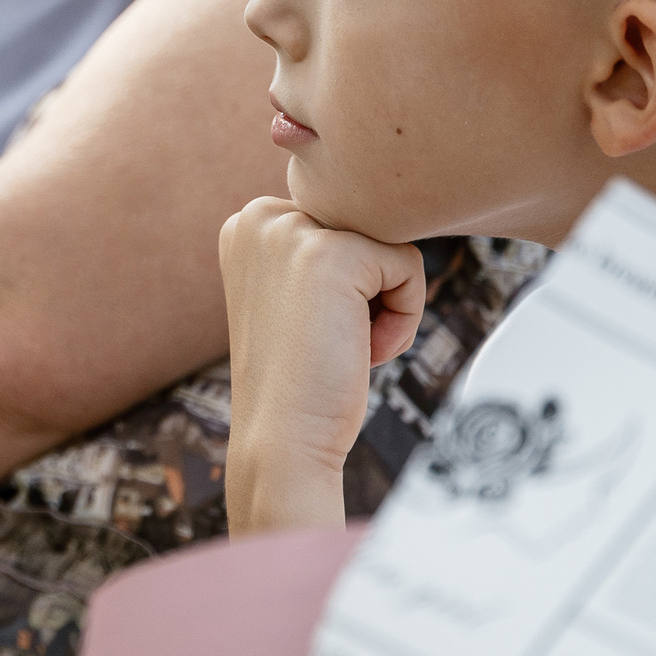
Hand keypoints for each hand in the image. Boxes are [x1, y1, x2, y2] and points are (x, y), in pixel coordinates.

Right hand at [219, 196, 426, 535]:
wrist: (281, 441)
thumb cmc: (299, 380)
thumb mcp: (295, 295)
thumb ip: (321, 248)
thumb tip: (383, 214)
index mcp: (247, 223)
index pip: (343, 226)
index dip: (346, 288)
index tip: (308, 331)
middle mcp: (259, 216)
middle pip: (367, 229)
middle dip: (365, 292)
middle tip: (325, 342)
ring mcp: (291, 231)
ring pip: (389, 246)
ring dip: (384, 307)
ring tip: (341, 346)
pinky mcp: (332, 254)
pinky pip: (408, 266)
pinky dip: (401, 319)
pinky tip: (360, 351)